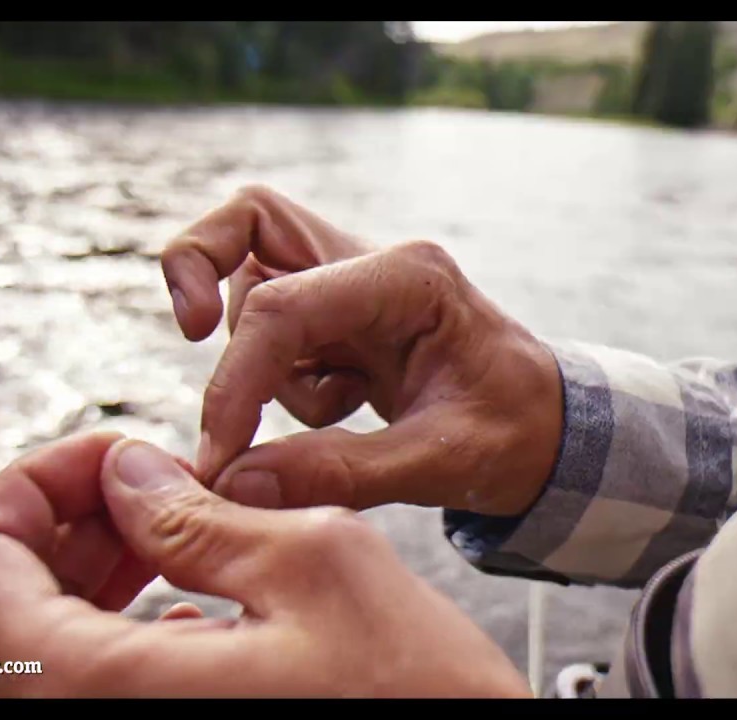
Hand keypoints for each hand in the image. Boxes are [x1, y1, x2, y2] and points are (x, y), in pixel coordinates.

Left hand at [0, 432, 528, 697]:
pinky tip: (202, 594)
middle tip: (155, 482)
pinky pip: (84, 674)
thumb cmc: (415, 702)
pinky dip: (120, 615)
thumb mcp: (315, 565)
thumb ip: (196, 511)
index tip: (115, 458)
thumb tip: (126, 475)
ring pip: (32, 634)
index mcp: (88, 687)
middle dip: (66, 514)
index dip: (30, 480)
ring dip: (93, 561)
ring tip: (185, 528)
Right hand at [161, 186, 562, 515]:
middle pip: (250, 219)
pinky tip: (348, 410)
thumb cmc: (514, 435)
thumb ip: (343, 473)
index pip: (285, 304)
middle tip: (186, 330)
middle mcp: (374, 262)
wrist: (550, 434)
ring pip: (252, 286)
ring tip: (342, 413)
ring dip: (263, 362)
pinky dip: (280, 379)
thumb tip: (235, 483)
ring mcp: (352, 283)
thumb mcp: (443, 465)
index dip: (235, 378)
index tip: (220, 454)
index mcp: (410, 278)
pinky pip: (272, 333)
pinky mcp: (338, 317)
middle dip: (195, 266)